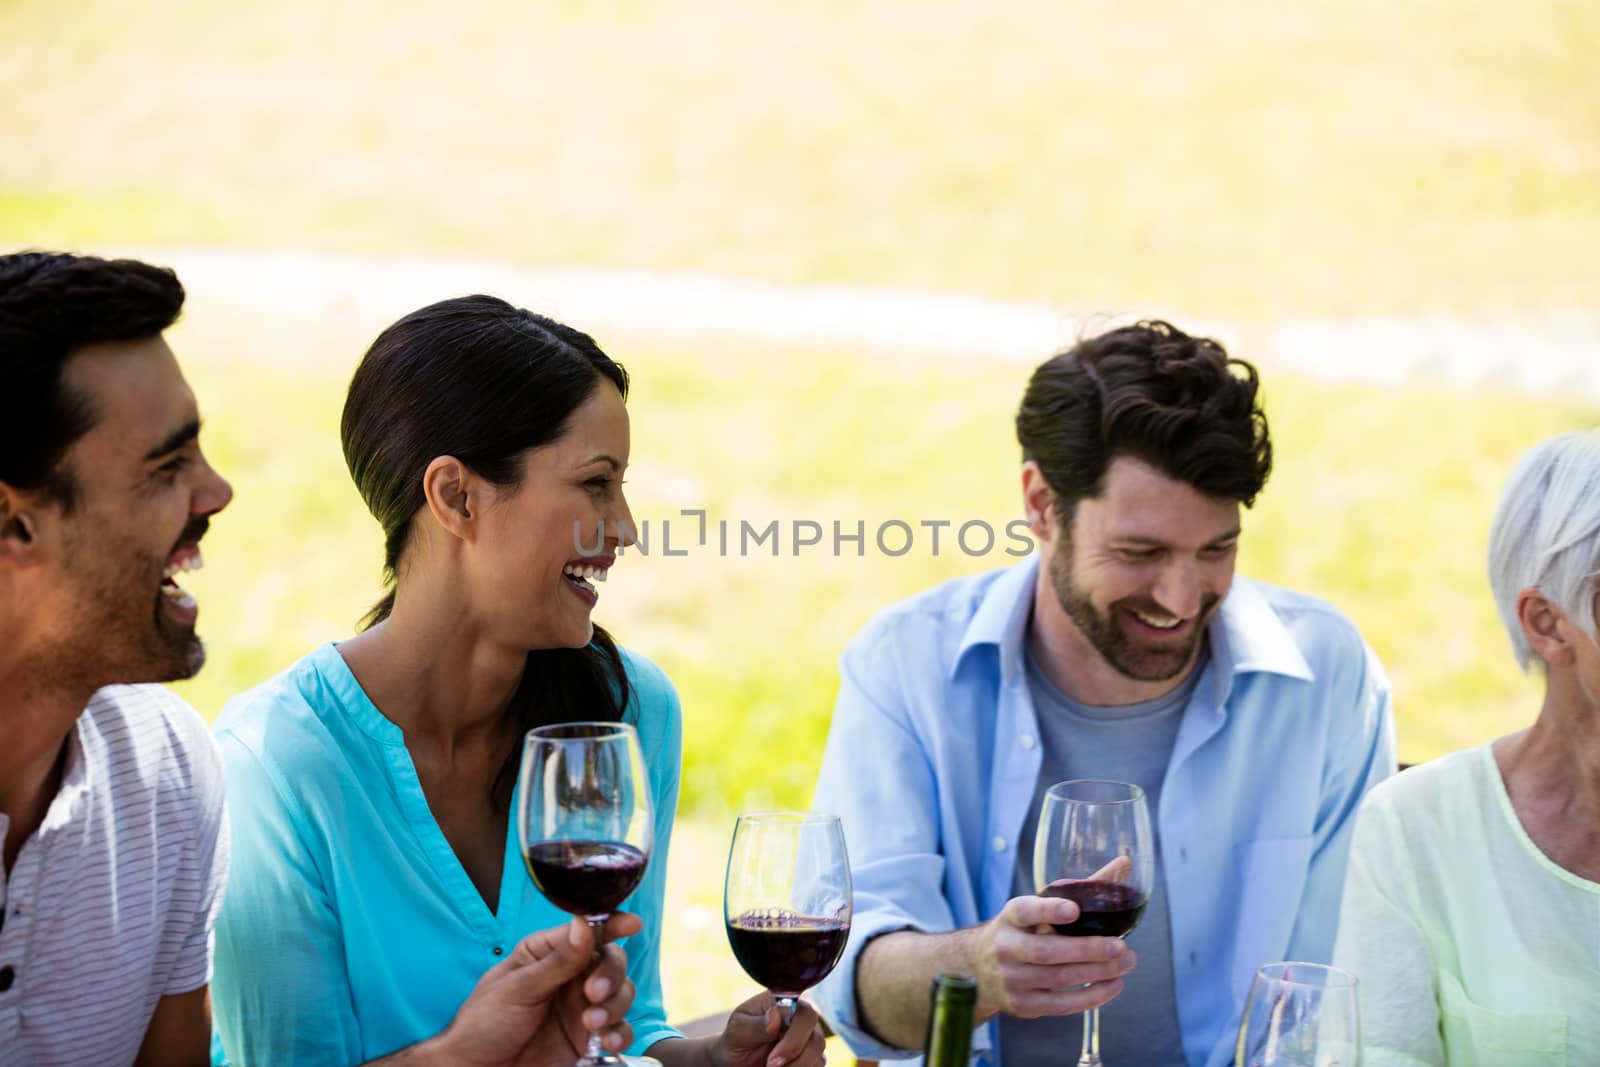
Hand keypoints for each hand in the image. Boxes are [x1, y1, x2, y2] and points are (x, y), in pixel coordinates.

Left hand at [429, 913, 640, 1066]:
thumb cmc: (484, 1023)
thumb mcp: (517, 988)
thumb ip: (557, 961)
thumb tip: (586, 924)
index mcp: (548, 953)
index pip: (586, 931)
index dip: (612, 924)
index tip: (632, 924)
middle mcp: (571, 976)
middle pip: (612, 960)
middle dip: (611, 974)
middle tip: (594, 992)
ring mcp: (582, 1007)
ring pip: (622, 993)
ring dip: (615, 1005)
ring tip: (592, 1023)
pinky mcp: (589, 1039)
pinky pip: (620, 1030)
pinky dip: (621, 1033)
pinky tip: (607, 1042)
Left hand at [711, 992, 826, 1066]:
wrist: (735, 1061)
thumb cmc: (736, 1040)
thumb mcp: (737, 1031)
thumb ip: (756, 1024)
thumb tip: (776, 1016)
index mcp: (785, 1003)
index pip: (804, 1013)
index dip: (793, 1039)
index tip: (773, 1059)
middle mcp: (802, 1018)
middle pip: (816, 1037)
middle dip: (794, 1057)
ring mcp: (809, 1037)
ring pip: (819, 1054)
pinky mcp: (812, 1056)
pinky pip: (818, 1065)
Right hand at [972, 895, 1134, 1019]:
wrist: (982, 970)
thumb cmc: (1024, 932)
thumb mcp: (1041, 908)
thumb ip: (1082, 888)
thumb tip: (1125, 864)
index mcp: (1010, 917)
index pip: (1025, 911)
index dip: (1048, 910)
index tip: (1074, 909)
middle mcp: (1005, 947)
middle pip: (1047, 950)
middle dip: (1088, 950)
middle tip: (1121, 947)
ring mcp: (1011, 979)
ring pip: (1059, 978)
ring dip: (1098, 973)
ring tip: (1126, 963)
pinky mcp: (1021, 1005)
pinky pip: (1061, 1004)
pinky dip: (1091, 997)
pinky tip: (1113, 985)